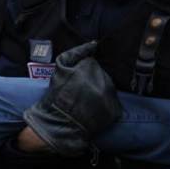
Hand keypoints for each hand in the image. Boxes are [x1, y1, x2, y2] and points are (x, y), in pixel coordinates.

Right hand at [22, 41, 122, 156]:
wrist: (57, 124)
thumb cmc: (55, 97)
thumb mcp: (59, 70)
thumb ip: (75, 54)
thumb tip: (94, 44)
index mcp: (90, 71)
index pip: (92, 64)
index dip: (81, 71)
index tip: (73, 81)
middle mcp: (103, 82)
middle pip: (101, 75)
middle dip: (91, 80)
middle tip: (78, 91)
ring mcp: (110, 97)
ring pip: (108, 87)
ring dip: (99, 91)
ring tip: (84, 100)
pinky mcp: (114, 111)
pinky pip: (113, 102)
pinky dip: (105, 104)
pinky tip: (93, 108)